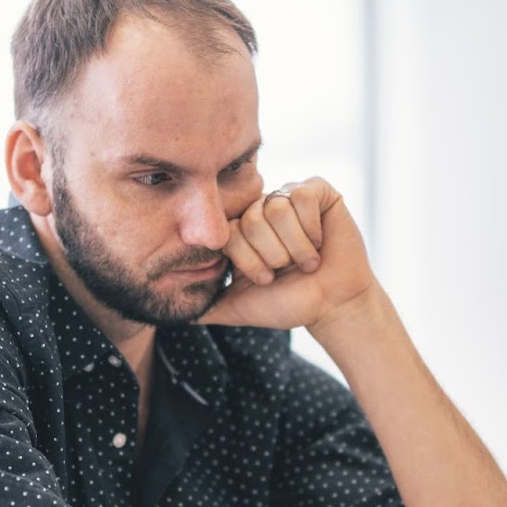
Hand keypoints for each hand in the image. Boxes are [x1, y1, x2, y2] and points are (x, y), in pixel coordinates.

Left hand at [198, 177, 376, 331]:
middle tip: (289, 269)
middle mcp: (261, 209)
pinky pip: (302, 196)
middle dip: (275, 255)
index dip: (249, 260)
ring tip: (308, 259)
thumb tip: (173, 315)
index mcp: (241, 231)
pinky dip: (312, 226)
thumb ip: (206, 307)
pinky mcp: (317, 191)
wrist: (334, 305)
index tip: (266, 278)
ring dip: (296, 246)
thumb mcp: (238, 308)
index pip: (228, 233)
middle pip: (252, 221)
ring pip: (277, 209)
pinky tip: (320, 240)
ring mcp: (288, 197)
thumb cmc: (290, 304)